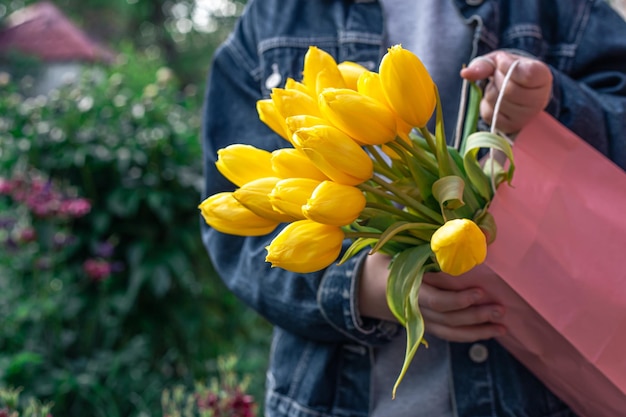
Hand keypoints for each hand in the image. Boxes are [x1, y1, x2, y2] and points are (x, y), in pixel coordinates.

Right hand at [358, 253, 506, 342]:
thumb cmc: (388, 260)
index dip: (458, 299)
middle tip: (499, 308)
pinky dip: (470, 335)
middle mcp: (414, 309)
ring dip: (477, 330)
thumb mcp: (400, 247)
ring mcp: (420, 320)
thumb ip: (430, 241)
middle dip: (475, 315)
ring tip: (502, 325)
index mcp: (407, 287)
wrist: (367, 286)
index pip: (435, 300)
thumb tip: (467, 227)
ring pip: (451, 330)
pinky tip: (489, 331)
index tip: (480, 291)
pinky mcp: (427, 325)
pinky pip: (450, 335)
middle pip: (448, 317)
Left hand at [460, 50, 552, 134]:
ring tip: (499, 88)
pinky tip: (495, 99)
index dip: (507, 65)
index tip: (504, 61)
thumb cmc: (509, 72)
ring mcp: (526, 116)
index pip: (526, 74)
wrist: (516, 91)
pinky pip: (488, 114)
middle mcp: (539, 99)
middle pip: (509, 90)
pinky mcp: (510, 127)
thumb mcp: (499, 61)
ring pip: (497, 102)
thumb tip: (465, 73)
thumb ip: (484, 64)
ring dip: (491, 91)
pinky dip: (485, 104)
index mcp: (543, 77)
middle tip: (500, 75)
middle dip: (497, 79)